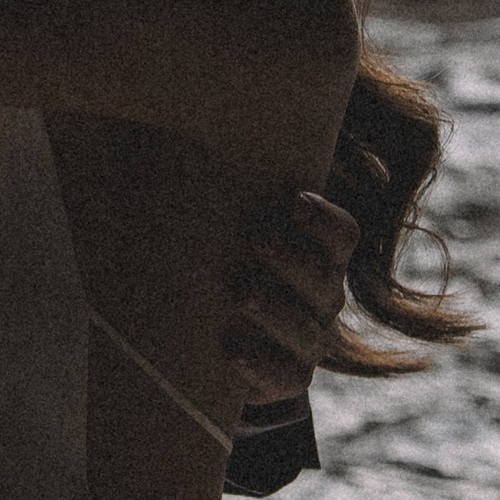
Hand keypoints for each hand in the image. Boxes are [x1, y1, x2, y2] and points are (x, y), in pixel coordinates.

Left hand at [219, 187, 354, 397]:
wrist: (223, 337)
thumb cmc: (223, 260)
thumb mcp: (225, 223)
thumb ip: (215, 186)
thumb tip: (159, 120)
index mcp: (318, 254)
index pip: (341, 233)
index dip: (323, 218)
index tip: (292, 199)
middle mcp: (322, 297)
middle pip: (324, 277)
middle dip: (292, 257)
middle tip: (256, 237)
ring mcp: (309, 341)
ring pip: (307, 329)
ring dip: (276, 310)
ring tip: (241, 293)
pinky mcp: (286, 379)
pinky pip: (285, 377)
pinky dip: (259, 365)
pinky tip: (231, 349)